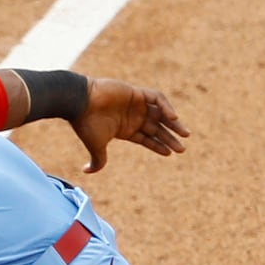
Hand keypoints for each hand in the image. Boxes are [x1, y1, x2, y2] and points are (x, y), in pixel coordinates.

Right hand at [72, 77, 190, 172]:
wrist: (79, 102)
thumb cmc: (86, 124)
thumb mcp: (96, 146)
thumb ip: (98, 160)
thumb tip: (86, 172)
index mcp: (125, 129)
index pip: (147, 138)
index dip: (159, 145)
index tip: (170, 153)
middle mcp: (133, 117)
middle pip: (157, 128)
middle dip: (170, 137)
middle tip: (182, 149)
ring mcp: (135, 104)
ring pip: (161, 113)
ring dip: (174, 124)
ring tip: (185, 134)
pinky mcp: (136, 92)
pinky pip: (157, 98)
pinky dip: (166, 106)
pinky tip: (172, 118)